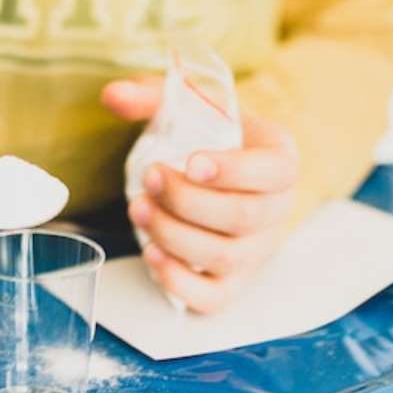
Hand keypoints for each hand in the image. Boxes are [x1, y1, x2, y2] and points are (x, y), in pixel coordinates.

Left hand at [101, 78, 297, 312]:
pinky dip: (181, 282)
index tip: (191, 162)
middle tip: (150, 177)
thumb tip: (112, 95)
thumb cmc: (212, 134)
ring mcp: (257, 250)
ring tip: (139, 208)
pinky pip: (215, 297)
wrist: (225, 166)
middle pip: (243, 217)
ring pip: (225, 257)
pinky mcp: (233, 281)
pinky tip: (152, 253)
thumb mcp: (190, 103)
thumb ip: (152, 95)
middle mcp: (278, 209)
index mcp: (280, 159)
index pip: (274, 171)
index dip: (234, 171)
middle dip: (188, 200)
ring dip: (176, 235)